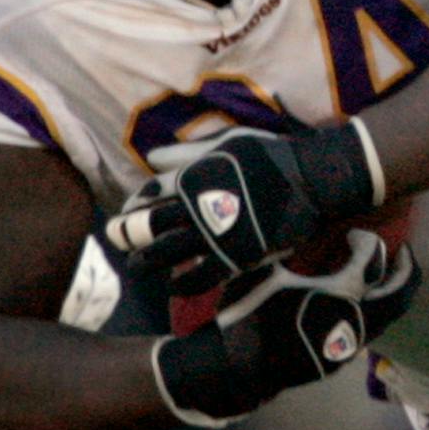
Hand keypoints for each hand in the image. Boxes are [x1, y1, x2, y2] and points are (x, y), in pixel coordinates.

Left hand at [108, 122, 380, 291]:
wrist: (309, 179)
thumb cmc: (269, 157)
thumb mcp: (226, 142)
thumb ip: (188, 152)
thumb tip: (151, 156)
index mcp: (192, 177)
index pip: (149, 194)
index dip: (134, 206)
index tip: (127, 214)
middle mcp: (196, 206)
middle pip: (148, 226)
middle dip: (127, 235)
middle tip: (118, 243)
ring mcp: (215, 233)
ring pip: (167, 252)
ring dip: (147, 263)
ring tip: (138, 269)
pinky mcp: (235, 255)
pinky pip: (201, 276)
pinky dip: (183, 284)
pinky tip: (175, 286)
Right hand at [151, 231, 419, 425]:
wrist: (239, 368)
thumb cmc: (249, 314)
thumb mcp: (264, 269)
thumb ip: (287, 242)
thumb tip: (299, 218)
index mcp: (342, 291)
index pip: (372, 256)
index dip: (366, 240)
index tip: (353, 235)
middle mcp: (357, 318)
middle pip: (400, 292)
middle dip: (407, 270)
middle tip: (404, 252)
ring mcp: (351, 342)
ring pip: (389, 316)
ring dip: (395, 293)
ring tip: (389, 276)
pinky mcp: (341, 358)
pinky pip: (372, 330)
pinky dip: (378, 311)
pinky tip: (363, 302)